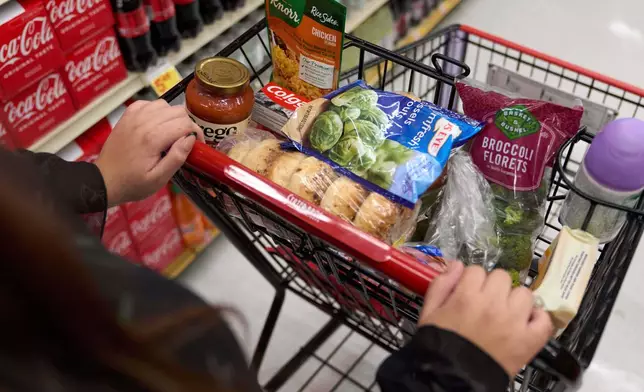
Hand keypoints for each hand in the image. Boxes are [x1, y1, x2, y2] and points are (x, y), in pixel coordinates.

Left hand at [95, 100, 203, 205]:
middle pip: (177, 111)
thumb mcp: (159, 179)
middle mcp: (143, 122)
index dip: (196, 133)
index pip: (185, 124)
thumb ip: (177, 157)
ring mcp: (133, 117)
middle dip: (187, 124)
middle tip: (186, 140)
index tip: (197, 144)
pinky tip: (156, 124)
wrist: (105, 180)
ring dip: (172, 116)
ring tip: (172, 132)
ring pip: (164, 104)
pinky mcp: (127, 116)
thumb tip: (191, 139)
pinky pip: (148, 103)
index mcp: (153, 138)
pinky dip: (157, 110)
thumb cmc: (134, 183)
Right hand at [419, 262, 552, 376]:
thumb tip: (457, 265)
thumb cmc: (439, 345)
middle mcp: (493, 305)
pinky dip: (537, 318)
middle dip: (493, 286)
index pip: (476, 270)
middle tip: (486, 302)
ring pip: (524, 293)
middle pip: (501, 276)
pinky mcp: (529, 341)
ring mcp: (514, 322)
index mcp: (466, 297)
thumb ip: (441, 284)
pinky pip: (544, 319)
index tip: (468, 291)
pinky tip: (525, 322)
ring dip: (514, 300)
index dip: (471, 280)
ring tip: (505, 313)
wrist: (452, 378)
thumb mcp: (429, 312)